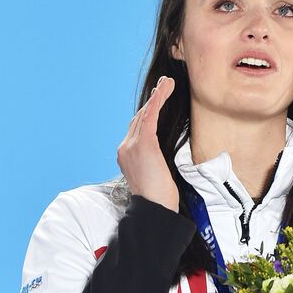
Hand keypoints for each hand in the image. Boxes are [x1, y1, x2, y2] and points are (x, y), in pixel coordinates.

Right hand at [116, 76, 179, 211]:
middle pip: (139, 119)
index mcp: (126, 156)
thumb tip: (160, 157)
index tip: (157, 102)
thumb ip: (153, 162)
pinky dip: (158, 101)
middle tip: (164, 87)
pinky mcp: (143, 144)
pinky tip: (165, 90)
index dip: (147, 114)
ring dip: (157, 97)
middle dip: (152, 101)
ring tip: (168, 84)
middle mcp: (125, 148)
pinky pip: (150, 116)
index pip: (136, 129)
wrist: (155, 208)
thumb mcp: (153, 177)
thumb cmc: (158, 199)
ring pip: (145, 114)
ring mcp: (131, 146)